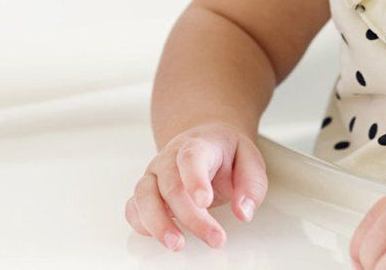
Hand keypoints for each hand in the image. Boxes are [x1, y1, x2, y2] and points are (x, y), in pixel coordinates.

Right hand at [125, 122, 268, 251]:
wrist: (204, 141)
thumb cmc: (225, 153)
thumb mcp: (249, 159)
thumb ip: (252, 185)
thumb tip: (244, 212)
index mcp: (196, 145)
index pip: (190, 158)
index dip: (194, 179)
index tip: (204, 201)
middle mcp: (169, 159)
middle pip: (170, 185)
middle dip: (191, 217)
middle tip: (214, 238)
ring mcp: (154, 175)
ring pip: (144, 196)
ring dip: (158, 223)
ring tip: (177, 245)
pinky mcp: (145, 193)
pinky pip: (133, 208)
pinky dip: (142, 224)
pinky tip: (161, 237)